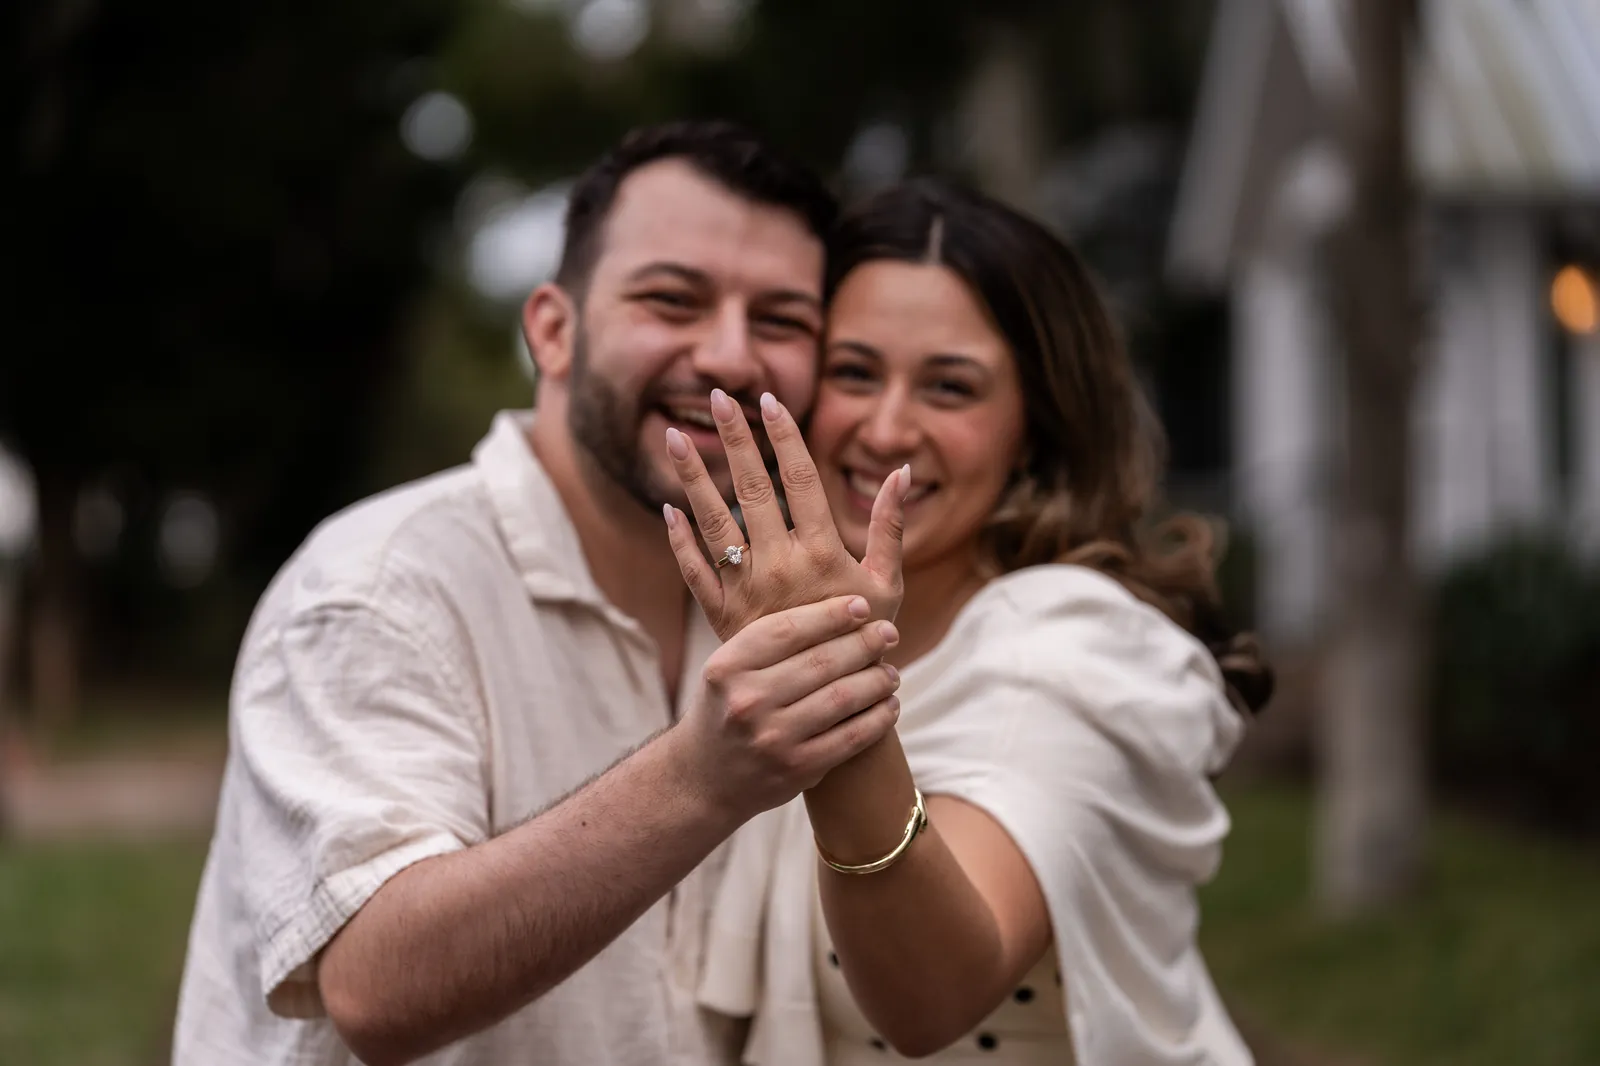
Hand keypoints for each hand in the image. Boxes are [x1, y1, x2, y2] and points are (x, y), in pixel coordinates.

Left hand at [662, 389, 907, 640]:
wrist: (829, 705)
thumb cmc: (867, 639)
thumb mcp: (889, 583)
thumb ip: (892, 526)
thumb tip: (902, 472)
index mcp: (822, 554)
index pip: (799, 479)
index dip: (784, 437)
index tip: (769, 400)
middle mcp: (779, 567)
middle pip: (750, 488)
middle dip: (734, 438)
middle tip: (717, 396)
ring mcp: (745, 591)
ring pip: (713, 523)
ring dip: (692, 478)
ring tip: (675, 438)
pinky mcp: (722, 616)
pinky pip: (695, 571)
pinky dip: (680, 541)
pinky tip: (670, 509)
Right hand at [669, 594, 902, 821]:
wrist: (704, 778)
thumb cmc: (726, 709)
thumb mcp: (728, 669)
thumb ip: (771, 642)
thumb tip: (841, 609)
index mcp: (728, 666)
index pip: (789, 629)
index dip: (832, 614)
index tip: (862, 605)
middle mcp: (747, 700)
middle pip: (822, 661)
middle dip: (865, 643)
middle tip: (888, 633)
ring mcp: (773, 738)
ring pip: (843, 697)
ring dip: (877, 680)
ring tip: (891, 672)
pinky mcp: (798, 769)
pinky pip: (852, 737)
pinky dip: (878, 718)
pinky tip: (889, 705)